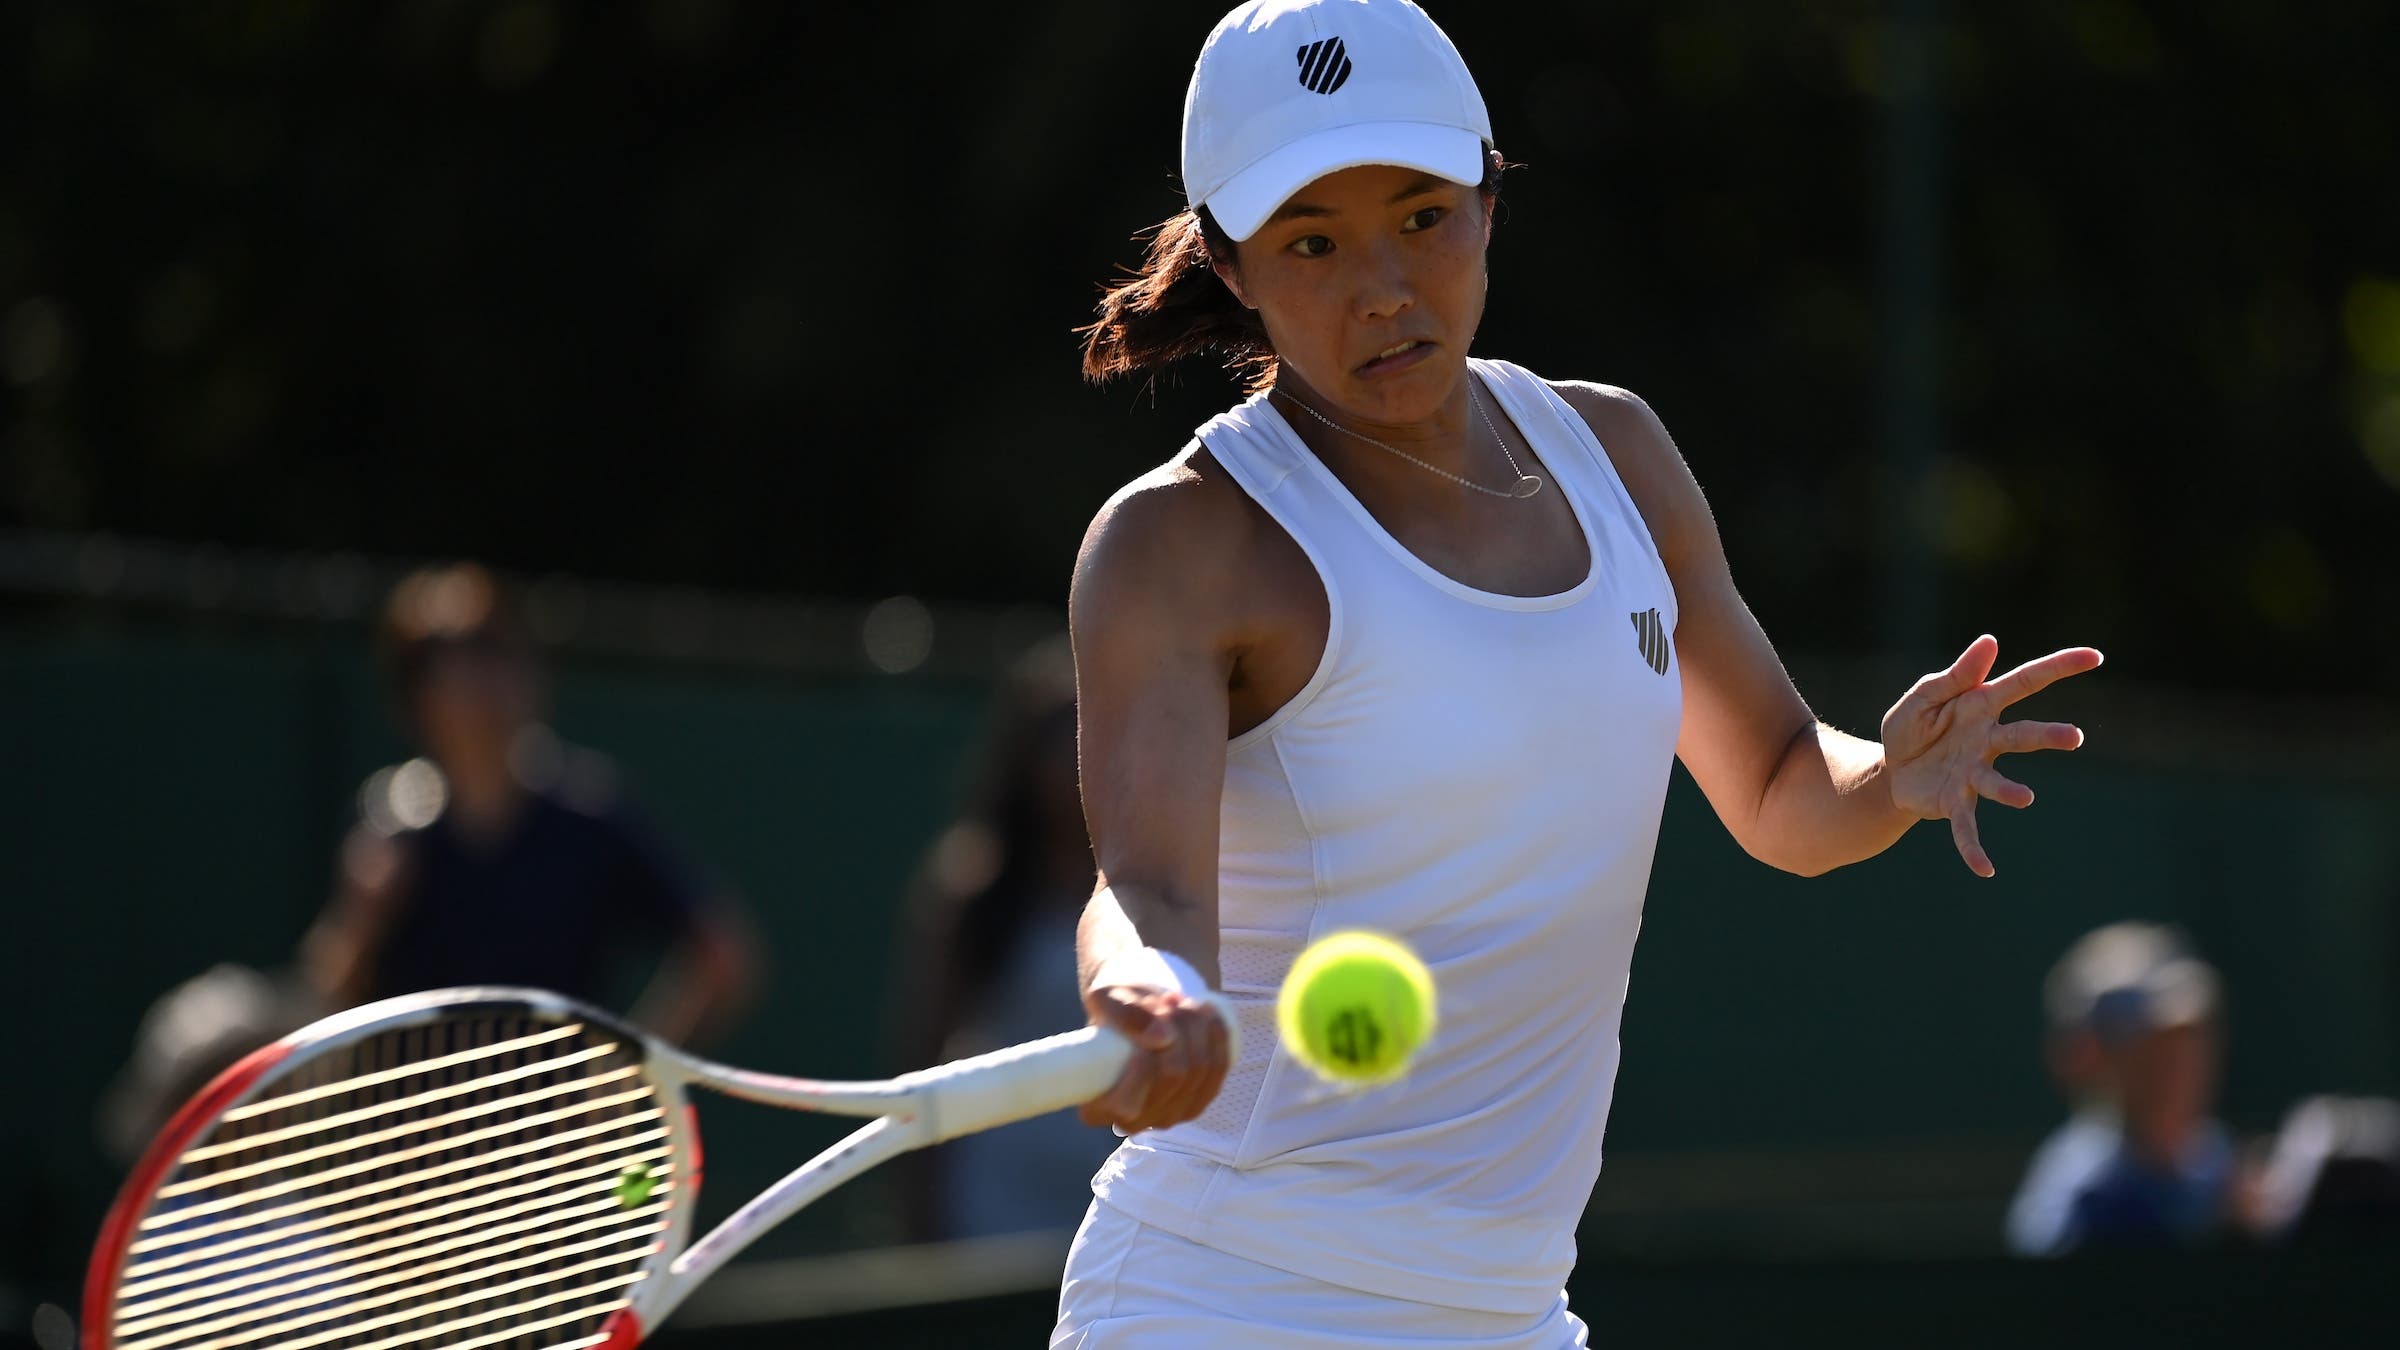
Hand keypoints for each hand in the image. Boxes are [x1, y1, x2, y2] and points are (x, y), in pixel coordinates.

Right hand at [1077, 985, 1231, 1132]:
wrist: (1134, 1012)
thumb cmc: (1111, 1009)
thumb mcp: (1107, 999)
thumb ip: (1125, 1014)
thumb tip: (1163, 1039)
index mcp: (1097, 1109)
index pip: (1128, 1102)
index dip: (1145, 1060)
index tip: (1148, 1017)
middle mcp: (1132, 1122)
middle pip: (1173, 1077)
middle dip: (1179, 1029)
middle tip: (1169, 998)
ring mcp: (1167, 1117)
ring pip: (1199, 1073)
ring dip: (1197, 1029)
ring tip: (1183, 1001)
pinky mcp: (1194, 1104)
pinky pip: (1217, 1074)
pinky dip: (1216, 1040)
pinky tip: (1208, 1015)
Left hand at [1881, 634, 2101, 877]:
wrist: (1889, 770)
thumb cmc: (1914, 727)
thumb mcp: (1926, 694)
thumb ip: (1956, 674)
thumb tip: (1990, 641)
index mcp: (1982, 706)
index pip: (2027, 682)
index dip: (2060, 667)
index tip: (2096, 656)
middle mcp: (1986, 741)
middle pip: (2022, 736)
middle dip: (2047, 737)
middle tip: (2075, 738)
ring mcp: (1973, 774)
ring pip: (1996, 782)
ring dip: (2010, 791)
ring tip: (2025, 798)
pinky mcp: (1954, 802)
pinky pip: (1966, 828)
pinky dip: (1973, 848)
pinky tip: (1985, 871)